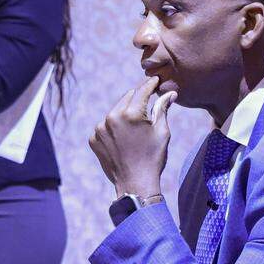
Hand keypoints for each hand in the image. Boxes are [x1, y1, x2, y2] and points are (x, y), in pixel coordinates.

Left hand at [89, 77, 176, 197]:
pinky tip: (124, 138)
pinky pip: (105, 126)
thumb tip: (170, 93)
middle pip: (127, 98)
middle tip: (149, 100)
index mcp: (130, 114)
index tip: (155, 79)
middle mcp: (111, 117)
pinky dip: (114, 127)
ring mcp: (99, 129)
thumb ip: (163, 109)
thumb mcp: (162, 132)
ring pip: (115, 111)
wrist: (135, 184)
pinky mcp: (93, 138)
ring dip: (125, 113)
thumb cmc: (153, 158)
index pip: (141, 91)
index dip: (150, 84)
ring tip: (136, 126)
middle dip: (138, 98)